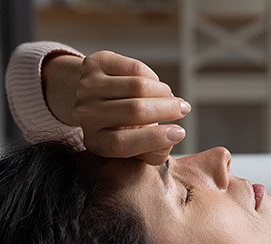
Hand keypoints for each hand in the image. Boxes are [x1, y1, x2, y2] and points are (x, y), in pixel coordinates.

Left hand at [46, 50, 189, 164]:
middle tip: (184, 109)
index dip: (155, 139)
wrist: (95, 98)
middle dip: (168, 109)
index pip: (123, 143)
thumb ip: (155, 152)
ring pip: (138, 86)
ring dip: (163, 92)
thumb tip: (171, 138)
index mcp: (96, 142)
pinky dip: (153, 78)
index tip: (180, 133)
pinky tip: (155, 85)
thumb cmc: (124, 128)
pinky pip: (134, 68)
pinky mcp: (93, 64)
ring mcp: (86, 87)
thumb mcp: (137, 148)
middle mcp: (86, 115)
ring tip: (171, 97)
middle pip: (135, 110)